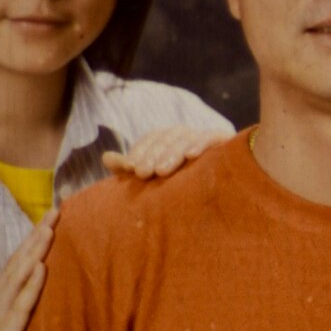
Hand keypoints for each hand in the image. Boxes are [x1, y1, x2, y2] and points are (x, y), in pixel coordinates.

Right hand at [0, 210, 55, 330]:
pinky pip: (21, 305)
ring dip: (36, 250)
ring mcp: (0, 316)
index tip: (53, 217)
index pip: (20, 263)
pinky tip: (42, 267)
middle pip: (20, 260)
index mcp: (0, 300)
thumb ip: (23, 313)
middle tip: (58, 209)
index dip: (35, 240)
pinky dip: (32, 284)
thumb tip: (47, 296)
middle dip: (38, 234)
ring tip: (51, 226)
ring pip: (20, 275)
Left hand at [103, 126, 227, 178]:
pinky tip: (191, 156)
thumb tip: (106, 157)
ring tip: (161, 171)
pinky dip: (201, 143)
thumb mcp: (152, 177)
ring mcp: (204, 137)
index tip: (128, 168)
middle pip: (167, 137)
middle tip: (141, 173)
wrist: (223, 195)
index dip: (139, 151)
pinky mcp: (224, 141)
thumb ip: (130, 167)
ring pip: (185, 137)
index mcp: (169, 140)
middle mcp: (186, 135)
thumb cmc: (180, 188)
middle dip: (152, 154)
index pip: (152, 138)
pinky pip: (211, 137)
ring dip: (172, 152)